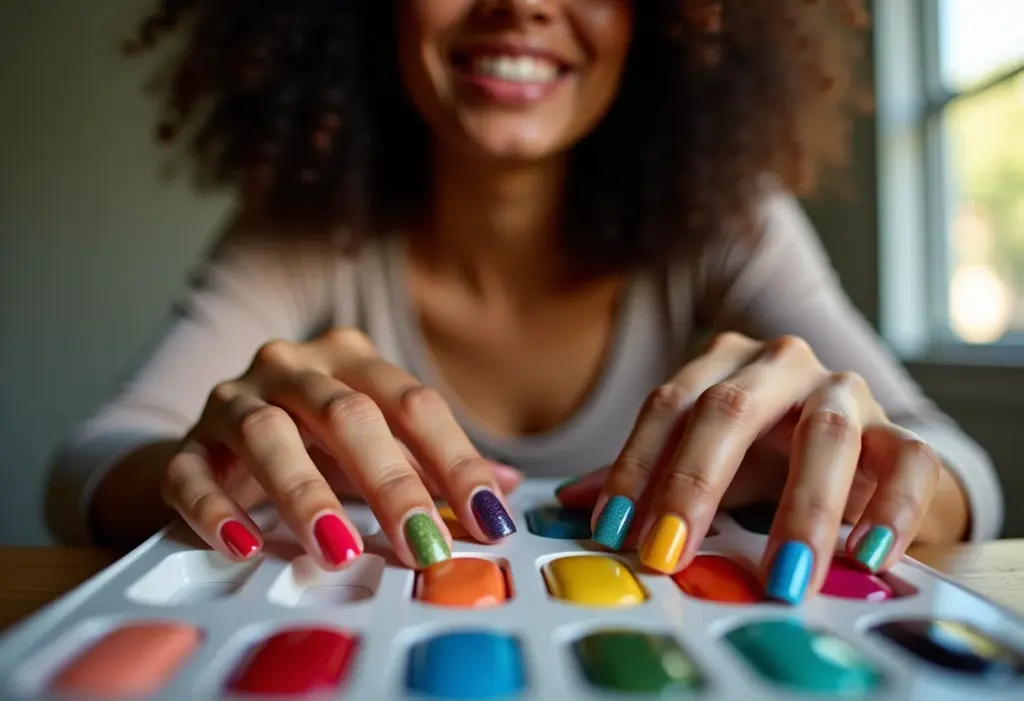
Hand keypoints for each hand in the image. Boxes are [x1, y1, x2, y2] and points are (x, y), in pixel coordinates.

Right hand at [160, 329, 520, 569]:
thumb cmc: (317, 440)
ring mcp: (234, 400)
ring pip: (268, 435)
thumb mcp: (380, 442)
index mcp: (351, 358)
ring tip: (340, 548)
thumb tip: (509, 489)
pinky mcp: (188, 445)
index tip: (489, 519)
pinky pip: (192, 473)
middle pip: (347, 415)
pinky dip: (215, 509)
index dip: (455, 461)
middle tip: (422, 543)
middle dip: (391, 482)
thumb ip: (436, 462)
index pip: (413, 404)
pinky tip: (244, 545)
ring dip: (305, 493)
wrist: (224, 438)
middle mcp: (292, 366)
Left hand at [566, 332, 941, 603]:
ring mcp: (846, 390)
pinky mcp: (901, 430)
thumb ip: (649, 475)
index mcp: (724, 362)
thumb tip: (573, 500)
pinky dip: (894, 508)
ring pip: (826, 433)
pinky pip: (909, 460)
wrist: (857, 449)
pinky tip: (867, 553)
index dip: (637, 464)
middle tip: (669, 550)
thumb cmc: (768, 452)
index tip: (613, 527)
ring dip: (802, 509)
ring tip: (781, 575)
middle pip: (732, 409)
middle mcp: (782, 364)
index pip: (669, 405)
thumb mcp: (706, 460)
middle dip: (696, 483)